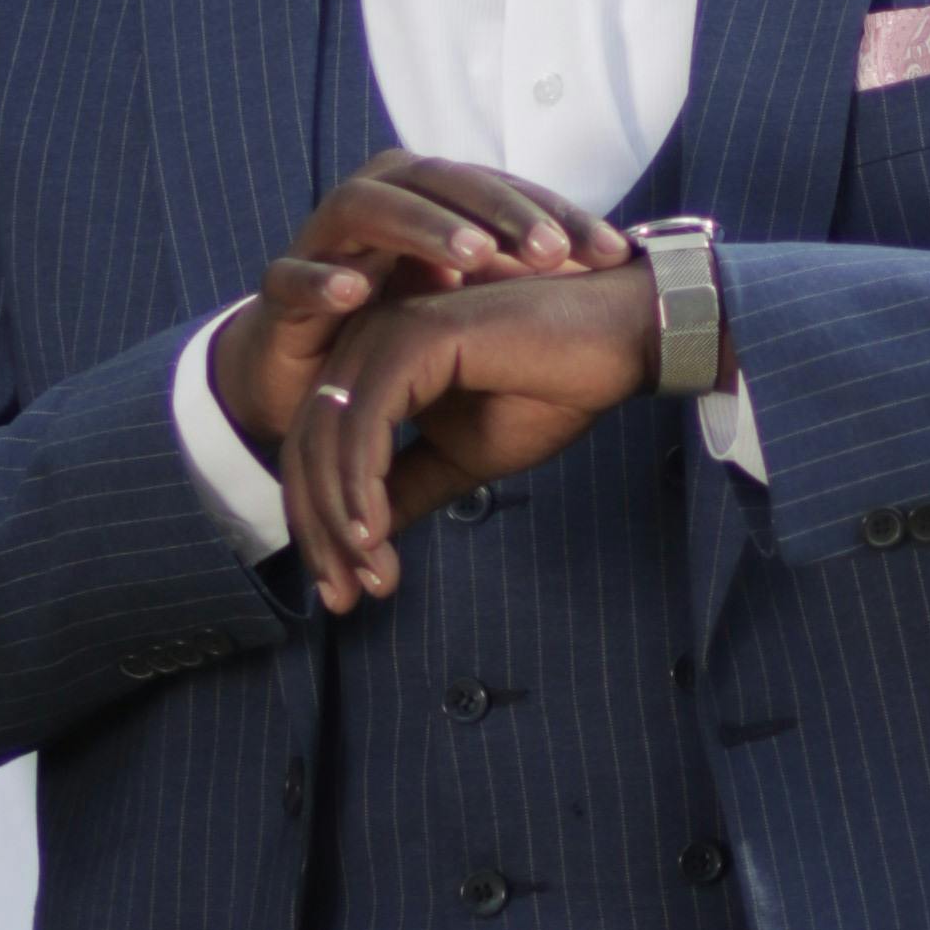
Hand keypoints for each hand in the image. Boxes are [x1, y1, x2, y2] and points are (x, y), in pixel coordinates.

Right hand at [207, 155, 618, 473]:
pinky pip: (295, 274)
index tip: (614, 254)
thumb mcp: (469, 303)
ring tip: (471, 256)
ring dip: (421, 226)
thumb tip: (620, 269)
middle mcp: (380, 203)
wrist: (302, 378)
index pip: (501, 191)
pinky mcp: (280, 289)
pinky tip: (358, 291)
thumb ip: (524, 277)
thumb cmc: (396, 330)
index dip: (558, 215)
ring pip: (366, 207)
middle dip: (500, 212)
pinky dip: (324, 278)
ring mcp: (325, 241)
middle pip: (440, 180)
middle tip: (550, 251)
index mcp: (431, 202)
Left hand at [283, 264, 662, 613]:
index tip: (343, 590)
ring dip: (340, 521)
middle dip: (320, 532)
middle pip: (309, 446)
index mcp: (374, 364)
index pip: (319, 449)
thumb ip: (409, 488)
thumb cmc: (552, 387)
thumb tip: (364, 544)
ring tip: (368, 579)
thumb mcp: (465, 456)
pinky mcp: (416, 335)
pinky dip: (363, 485)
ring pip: (329, 438)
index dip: (320, 526)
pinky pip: (367, 421)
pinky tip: (373, 534)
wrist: (619, 341)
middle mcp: (367, 340)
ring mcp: (387, 331)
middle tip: (343, 597)